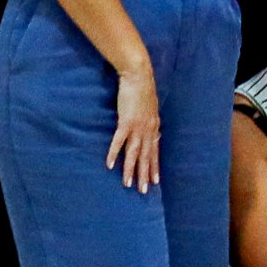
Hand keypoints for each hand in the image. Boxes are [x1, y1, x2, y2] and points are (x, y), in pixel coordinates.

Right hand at [108, 61, 162, 190]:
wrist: (139, 76)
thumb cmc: (142, 89)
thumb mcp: (149, 107)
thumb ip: (149, 120)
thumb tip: (150, 127)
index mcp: (154, 126)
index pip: (155, 151)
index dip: (154, 166)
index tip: (155, 180)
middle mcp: (148, 129)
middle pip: (146, 156)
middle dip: (144, 174)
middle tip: (144, 190)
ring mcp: (137, 127)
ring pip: (134, 153)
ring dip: (130, 170)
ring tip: (128, 184)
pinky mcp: (126, 122)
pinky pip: (119, 141)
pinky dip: (114, 154)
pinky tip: (110, 165)